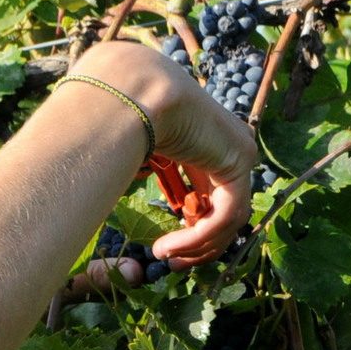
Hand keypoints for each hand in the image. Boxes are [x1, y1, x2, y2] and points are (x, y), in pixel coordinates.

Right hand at [74, 41, 255, 266]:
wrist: (135, 88)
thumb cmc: (123, 111)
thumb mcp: (138, 151)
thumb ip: (146, 172)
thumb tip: (111, 190)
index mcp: (207, 140)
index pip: (212, 194)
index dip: (194, 225)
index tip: (167, 246)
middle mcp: (229, 145)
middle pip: (226, 210)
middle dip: (199, 242)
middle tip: (172, 261)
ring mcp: (239, 151)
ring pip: (228, 219)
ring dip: (194, 245)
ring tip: (163, 256)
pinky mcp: (239, 161)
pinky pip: (224, 216)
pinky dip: (196, 238)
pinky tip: (168, 247)